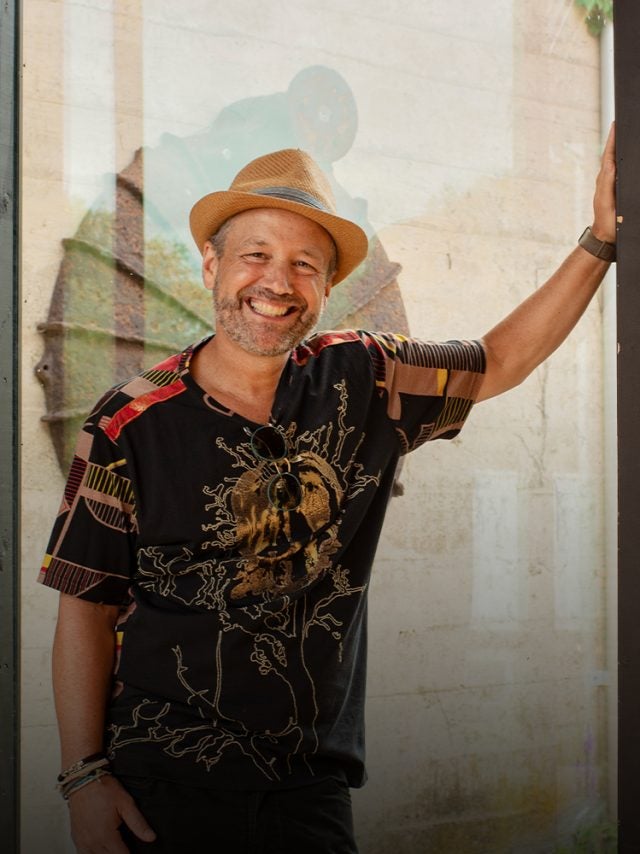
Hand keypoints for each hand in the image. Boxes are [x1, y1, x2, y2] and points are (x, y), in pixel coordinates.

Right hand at [68, 775, 155, 852]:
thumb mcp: (126, 803)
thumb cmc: (103, 789)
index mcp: (106, 836)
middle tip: (126, 848)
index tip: (135, 852)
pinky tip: (100, 849)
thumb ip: (138, 823)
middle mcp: (92, 842)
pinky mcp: (76, 837)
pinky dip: (93, 853)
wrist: (83, 779)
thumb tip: (150, 837)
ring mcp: (82, 841)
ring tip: (115, 848)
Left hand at [591, 122, 615, 243]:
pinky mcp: (614, 189)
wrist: (606, 234)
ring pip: (614, 161)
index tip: (616, 125)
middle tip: (619, 123)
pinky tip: (625, 156)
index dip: (612, 140)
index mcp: (604, 179)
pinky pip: (617, 170)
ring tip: (621, 133)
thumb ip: (607, 183)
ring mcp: (610, 183)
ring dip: (617, 147)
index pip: (609, 155)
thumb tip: (610, 164)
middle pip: (611, 154)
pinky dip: (619, 160)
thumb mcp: (606, 200)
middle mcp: (606, 179)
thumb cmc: (607, 220)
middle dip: (615, 139)